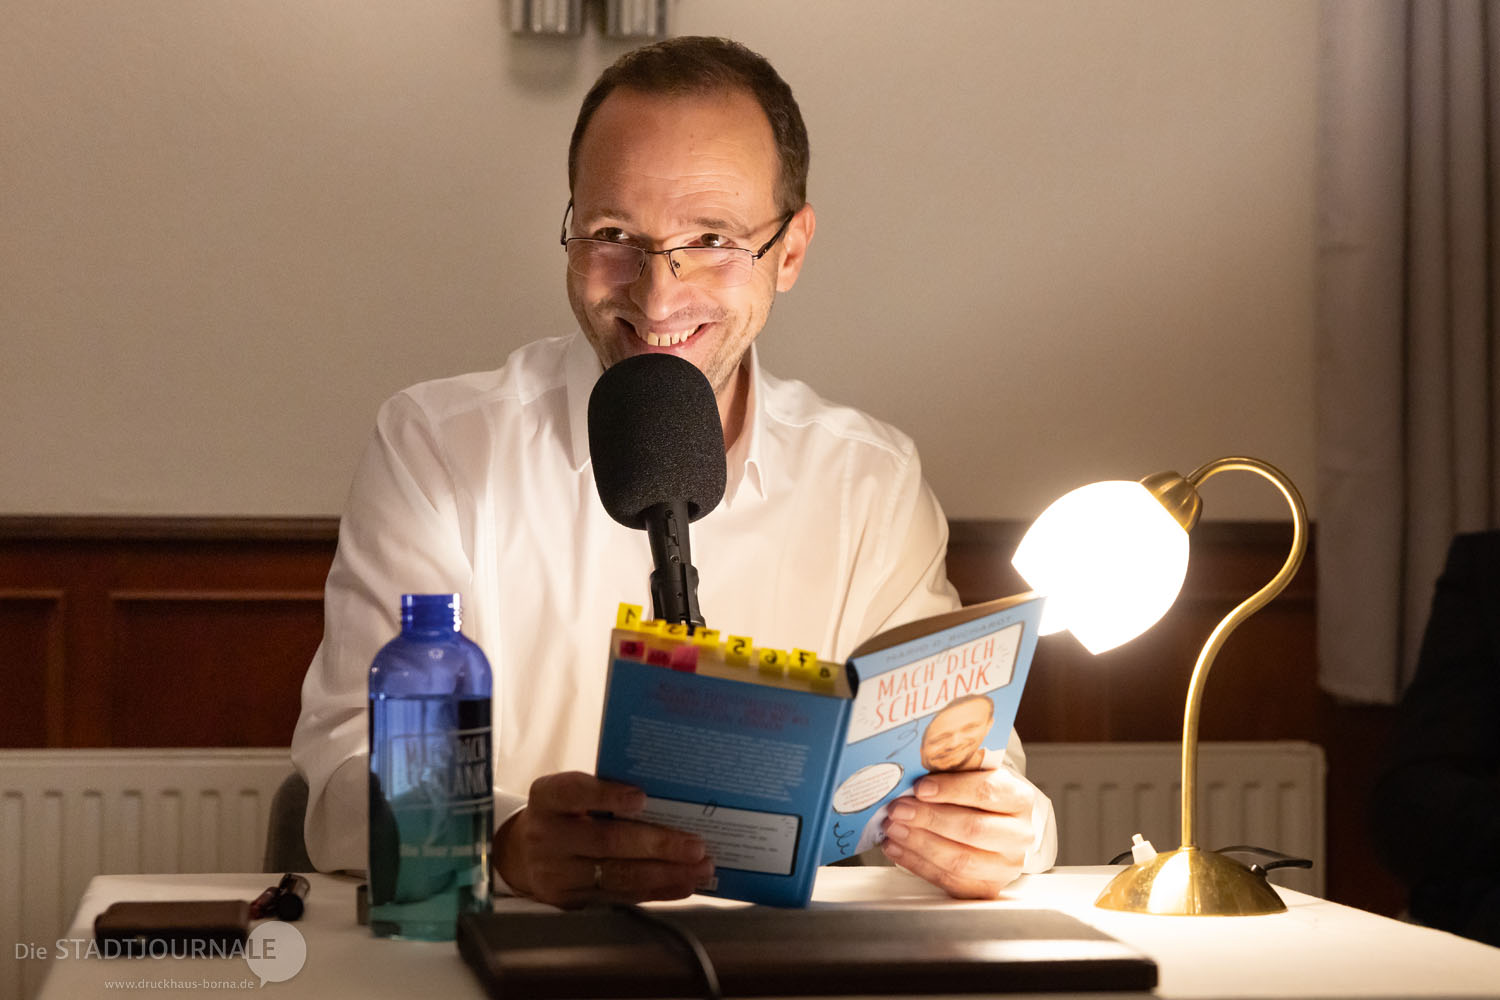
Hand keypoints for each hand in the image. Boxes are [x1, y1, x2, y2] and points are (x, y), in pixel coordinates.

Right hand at [492, 771, 713, 908]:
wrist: (521, 853)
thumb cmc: (563, 813)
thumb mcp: (571, 793)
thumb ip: (605, 791)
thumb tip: (666, 795)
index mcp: (547, 797)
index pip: (575, 793)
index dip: (607, 796)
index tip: (641, 798)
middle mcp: (546, 835)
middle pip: (606, 841)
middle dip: (657, 845)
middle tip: (696, 846)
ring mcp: (555, 873)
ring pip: (617, 875)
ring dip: (665, 874)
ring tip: (700, 868)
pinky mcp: (569, 901)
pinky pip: (618, 896)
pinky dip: (655, 891)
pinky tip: (681, 885)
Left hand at [879, 749, 1036, 897]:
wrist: (995, 825)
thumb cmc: (978, 797)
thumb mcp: (972, 775)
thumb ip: (949, 773)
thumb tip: (910, 773)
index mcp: (1018, 798)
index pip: (987, 792)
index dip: (951, 790)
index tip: (920, 788)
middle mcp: (1018, 835)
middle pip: (973, 829)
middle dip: (929, 819)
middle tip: (898, 809)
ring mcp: (1005, 866)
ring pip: (961, 860)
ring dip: (919, 844)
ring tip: (893, 829)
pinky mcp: (986, 888)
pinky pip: (948, 880)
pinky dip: (916, 864)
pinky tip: (897, 848)